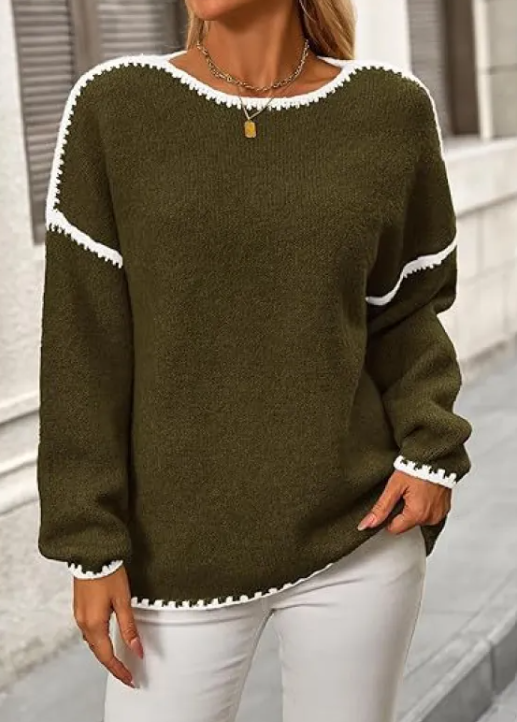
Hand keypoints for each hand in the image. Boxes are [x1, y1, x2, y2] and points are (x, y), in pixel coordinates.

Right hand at [73, 565, 143, 687]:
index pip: (107, 656)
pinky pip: (88, 631)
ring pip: (92, 642)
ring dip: (105, 652)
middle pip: (98, 651)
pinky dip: (99, 640)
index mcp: (94, 624)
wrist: (92, 553)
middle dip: (112, 664)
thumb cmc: (108, 573)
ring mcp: (79, 615)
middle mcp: (83, 623)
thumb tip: (137, 649)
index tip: (130, 679)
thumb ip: (129, 628)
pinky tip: (106, 637)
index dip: (119, 670)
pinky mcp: (79, 607)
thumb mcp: (123, 601)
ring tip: (118, 659)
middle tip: (126, 673)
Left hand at [357, 469, 451, 533]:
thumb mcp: (394, 486)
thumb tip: (367, 524)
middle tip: (404, 493)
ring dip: (413, 509)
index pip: (394, 529)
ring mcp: (439, 514)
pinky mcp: (444, 509)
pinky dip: (424, 506)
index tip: (391, 502)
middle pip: (406, 524)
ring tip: (414, 491)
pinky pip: (429, 514)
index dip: (388, 517)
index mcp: (417, 514)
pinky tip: (422, 493)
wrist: (435, 456)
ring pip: (417, 519)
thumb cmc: (415, 467)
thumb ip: (381, 508)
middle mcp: (430, 518)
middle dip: (401, 511)